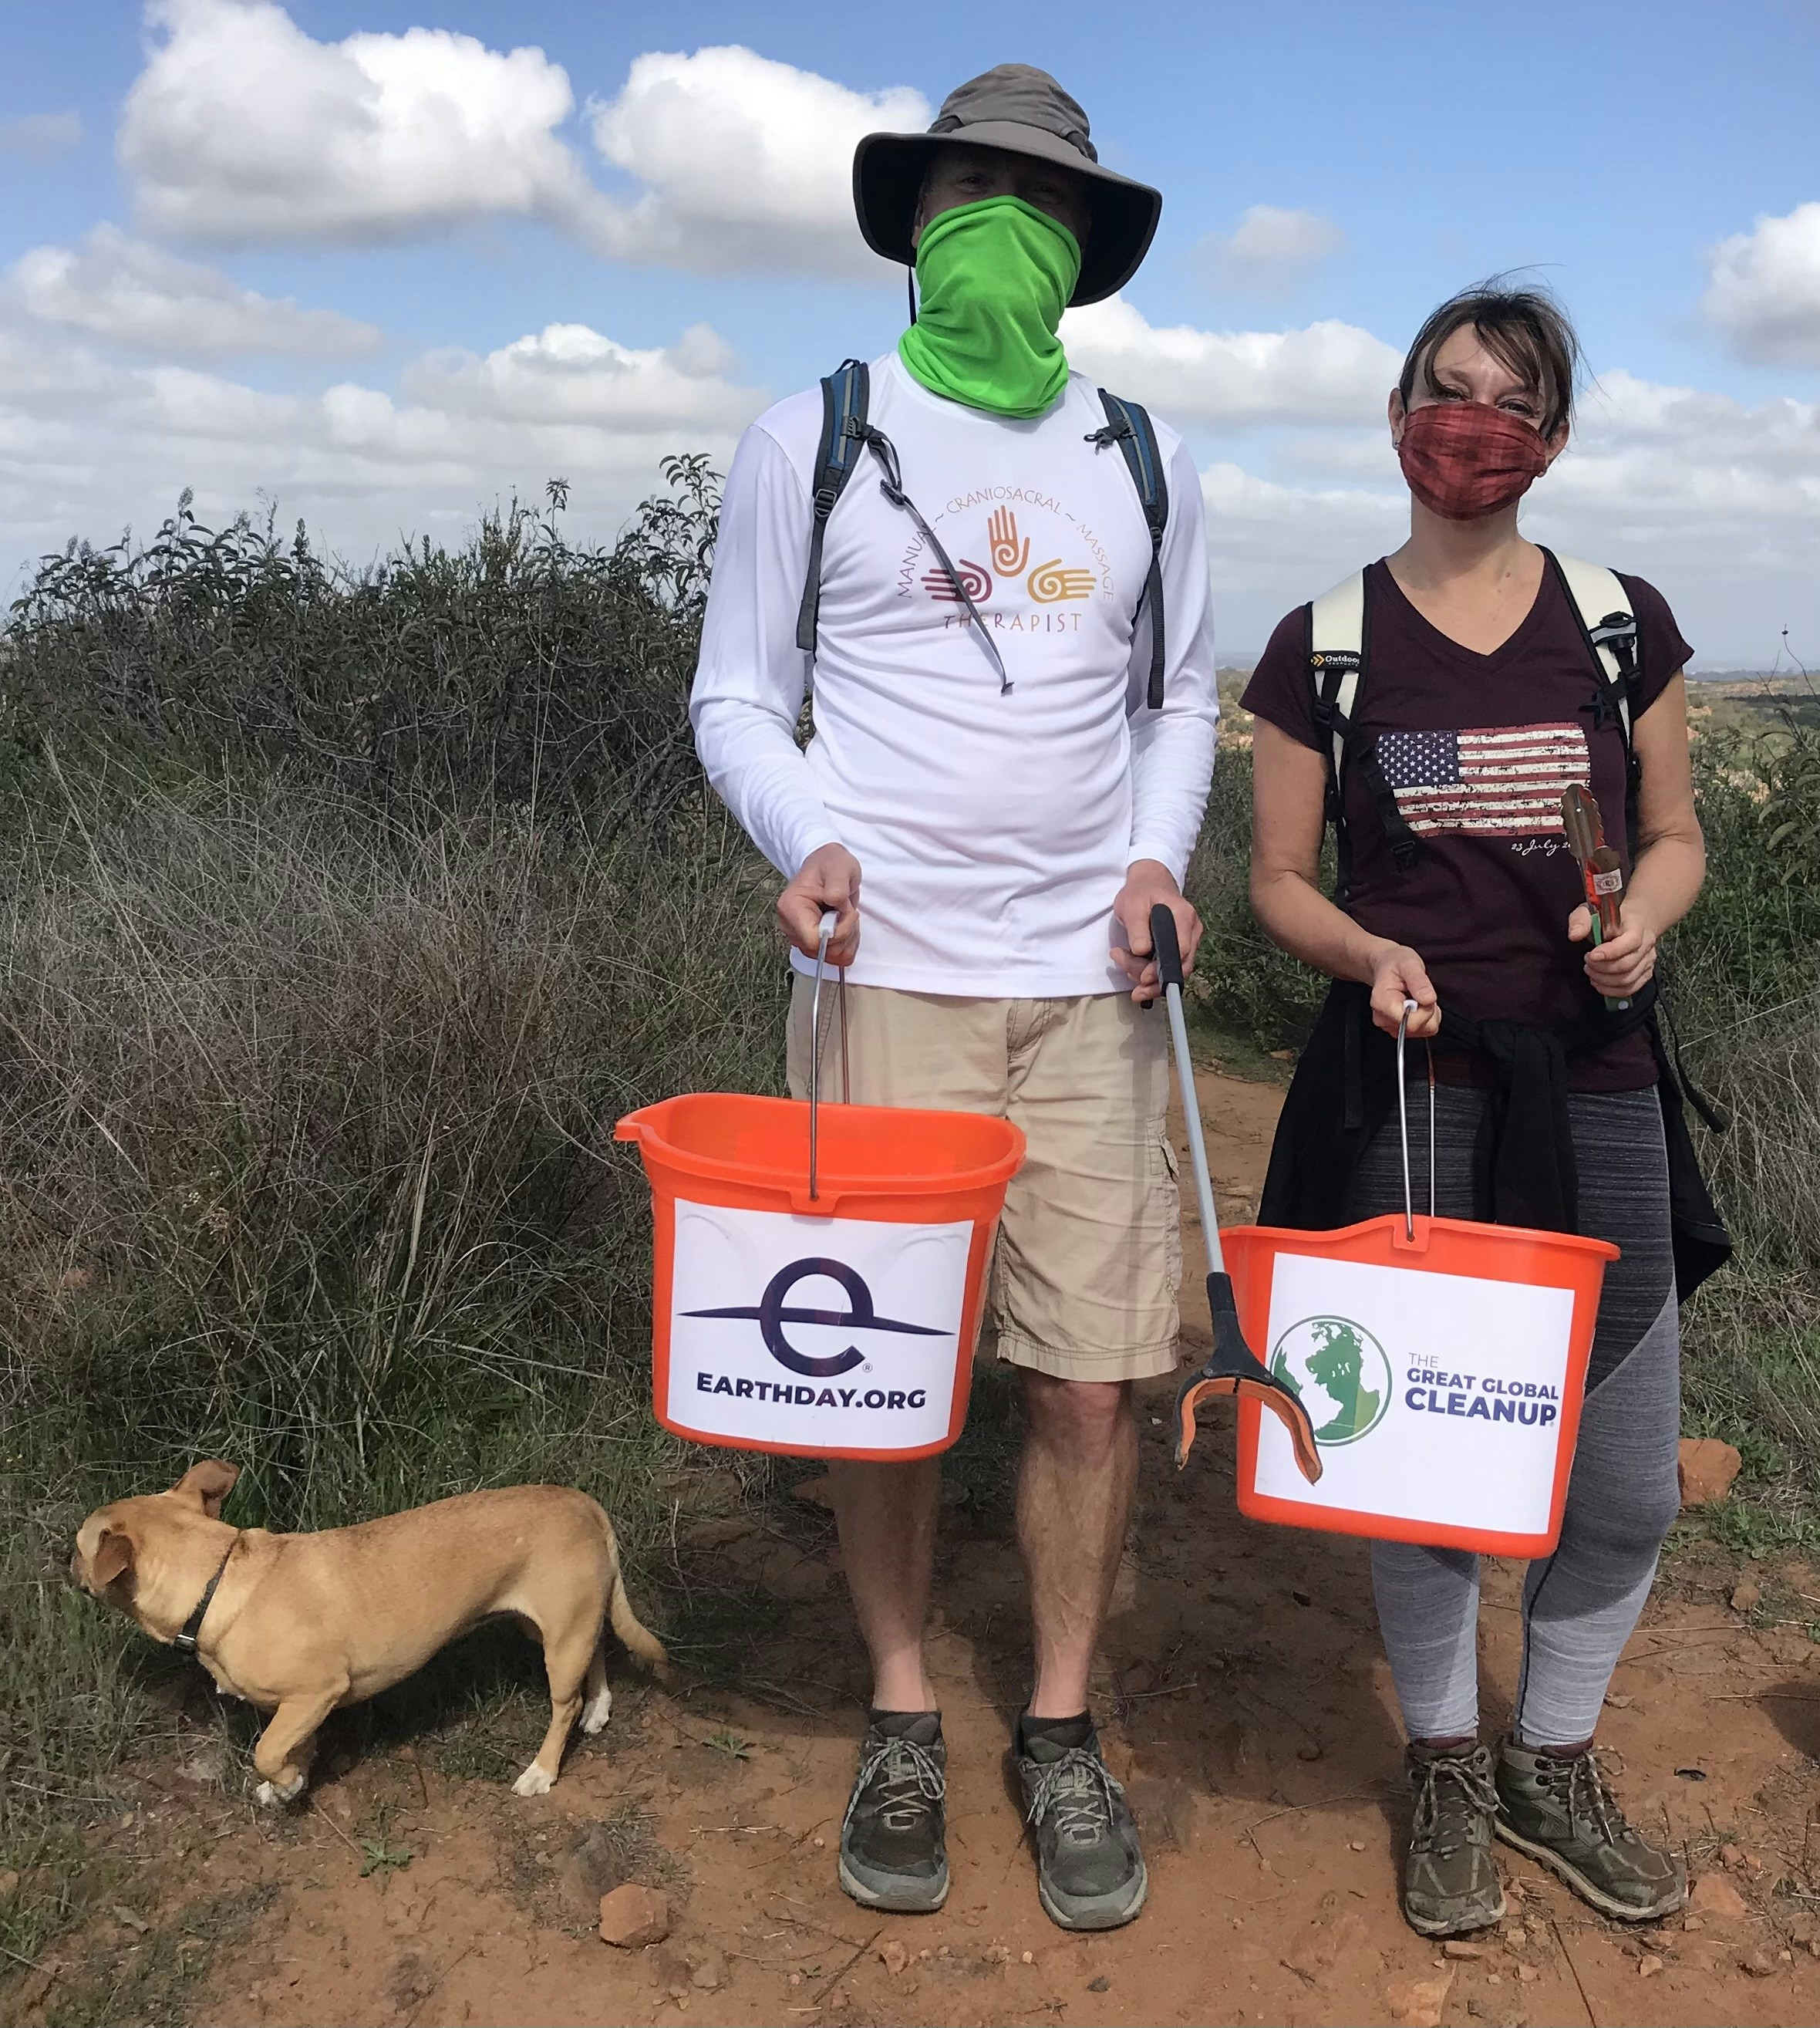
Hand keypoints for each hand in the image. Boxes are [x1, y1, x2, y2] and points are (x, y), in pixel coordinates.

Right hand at [778, 843, 861, 964]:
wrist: (829, 867)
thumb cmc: (831, 865)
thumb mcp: (838, 868)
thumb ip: (837, 885)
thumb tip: (833, 901)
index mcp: (791, 908)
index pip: (813, 940)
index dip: (837, 931)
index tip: (847, 911)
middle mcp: (791, 927)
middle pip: (822, 951)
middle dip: (844, 933)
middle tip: (848, 909)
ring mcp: (800, 937)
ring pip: (831, 956)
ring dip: (848, 938)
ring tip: (846, 914)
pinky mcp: (812, 944)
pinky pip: (835, 957)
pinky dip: (847, 944)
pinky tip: (847, 925)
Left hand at [1112, 860, 1201, 1004]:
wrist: (1149, 884)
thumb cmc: (1140, 893)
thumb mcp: (1132, 906)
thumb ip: (1137, 929)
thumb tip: (1142, 952)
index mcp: (1183, 916)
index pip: (1181, 952)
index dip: (1163, 969)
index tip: (1143, 977)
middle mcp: (1192, 930)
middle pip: (1180, 966)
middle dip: (1151, 978)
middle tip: (1124, 967)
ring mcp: (1190, 939)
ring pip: (1174, 971)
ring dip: (1146, 975)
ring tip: (1122, 959)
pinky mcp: (1182, 947)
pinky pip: (1170, 967)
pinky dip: (1151, 972)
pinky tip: (1133, 965)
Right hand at [1368, 942, 1439, 1037]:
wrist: (1386, 965)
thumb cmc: (1396, 963)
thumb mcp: (1410, 963)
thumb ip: (1419, 981)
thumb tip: (1428, 999)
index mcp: (1382, 1003)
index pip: (1411, 1022)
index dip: (1425, 1010)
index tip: (1423, 993)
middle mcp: (1382, 1018)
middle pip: (1417, 1028)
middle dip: (1428, 1011)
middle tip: (1422, 992)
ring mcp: (1389, 1026)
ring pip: (1422, 1031)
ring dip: (1428, 1014)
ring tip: (1418, 996)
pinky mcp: (1397, 1029)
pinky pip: (1421, 1030)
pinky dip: (1425, 1018)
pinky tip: (1418, 1004)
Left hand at [1570, 896, 1656, 1000]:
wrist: (1629, 923)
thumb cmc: (1607, 919)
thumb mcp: (1589, 912)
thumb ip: (1581, 920)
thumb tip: (1574, 936)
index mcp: (1637, 926)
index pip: (1630, 942)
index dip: (1610, 952)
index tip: (1590, 955)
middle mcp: (1647, 944)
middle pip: (1627, 964)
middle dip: (1601, 968)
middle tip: (1586, 963)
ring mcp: (1648, 960)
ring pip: (1628, 979)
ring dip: (1604, 980)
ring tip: (1591, 972)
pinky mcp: (1645, 973)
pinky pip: (1630, 989)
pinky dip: (1611, 990)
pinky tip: (1598, 983)